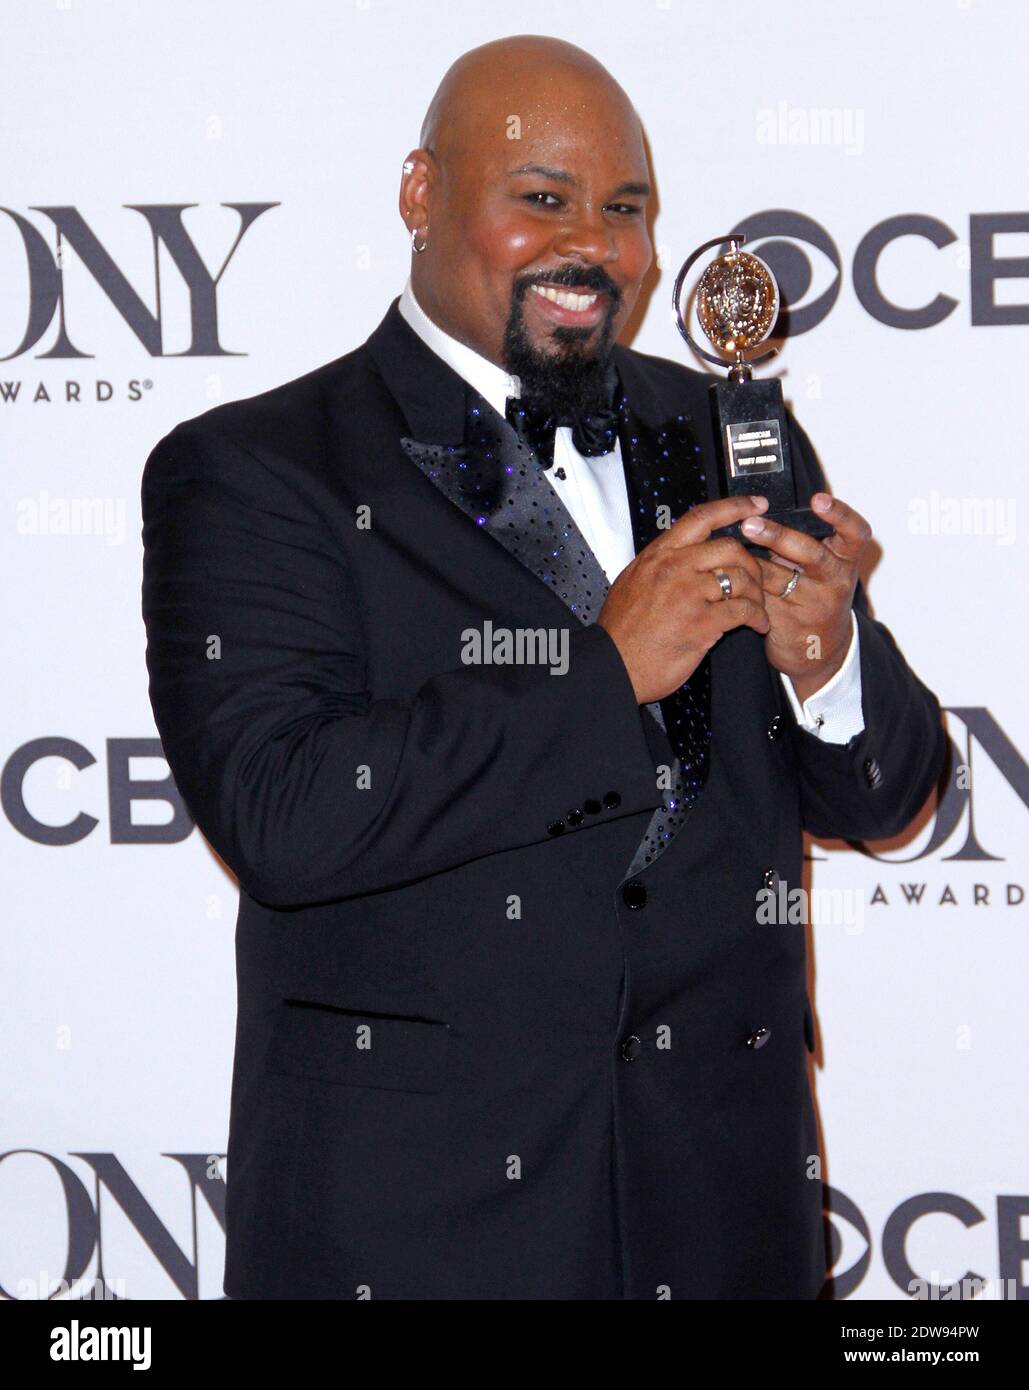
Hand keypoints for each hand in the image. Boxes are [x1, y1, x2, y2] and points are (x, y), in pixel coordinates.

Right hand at [598, 494, 770, 704]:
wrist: (614, 665)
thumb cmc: (622, 631)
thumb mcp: (633, 581)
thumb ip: (661, 563)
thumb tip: (681, 552)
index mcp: (659, 555)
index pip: (702, 518)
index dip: (734, 507)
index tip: (756, 505)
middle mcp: (674, 568)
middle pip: (730, 548)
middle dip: (752, 563)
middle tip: (757, 577)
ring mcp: (688, 594)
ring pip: (741, 578)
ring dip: (757, 594)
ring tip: (758, 607)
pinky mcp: (702, 623)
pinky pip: (743, 611)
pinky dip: (758, 617)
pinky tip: (758, 624)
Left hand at [740, 492, 870, 701]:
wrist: (821, 649)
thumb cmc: (816, 593)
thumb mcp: (822, 566)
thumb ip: (802, 540)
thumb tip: (761, 509)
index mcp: (846, 559)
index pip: (854, 532)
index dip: (839, 514)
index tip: (817, 500)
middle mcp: (836, 580)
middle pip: (811, 554)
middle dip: (778, 536)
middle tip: (749, 524)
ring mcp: (814, 603)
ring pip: (778, 578)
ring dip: (751, 562)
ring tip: (728, 548)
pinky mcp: (788, 622)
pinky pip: (760, 598)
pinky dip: (743, 584)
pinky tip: (727, 575)